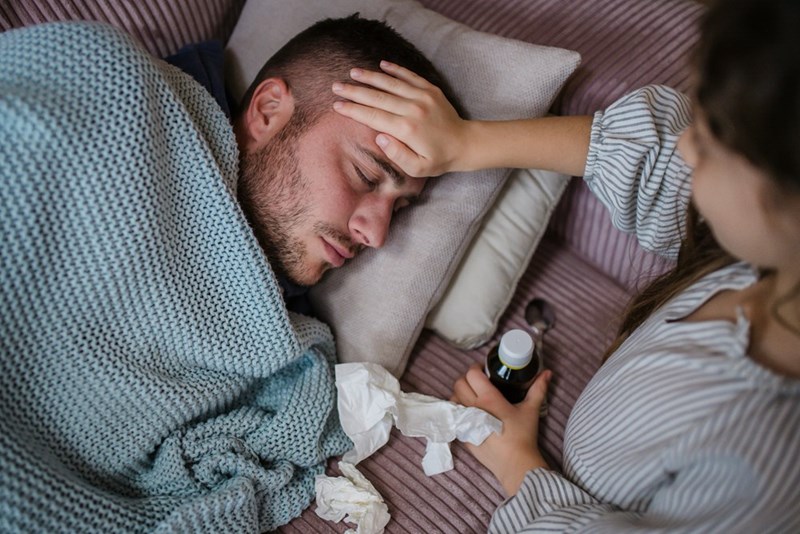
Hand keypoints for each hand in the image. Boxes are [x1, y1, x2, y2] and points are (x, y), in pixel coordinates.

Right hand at [332, 60, 469, 176]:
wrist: (465, 144)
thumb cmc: (438, 159)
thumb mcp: (417, 168)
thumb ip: (397, 155)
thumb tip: (379, 137)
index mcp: (406, 129)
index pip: (373, 116)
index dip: (354, 110)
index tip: (337, 105)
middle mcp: (413, 109)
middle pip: (377, 97)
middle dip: (355, 91)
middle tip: (336, 86)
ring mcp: (422, 96)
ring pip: (390, 83)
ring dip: (370, 77)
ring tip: (352, 72)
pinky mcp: (430, 89)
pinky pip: (409, 76)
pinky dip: (394, 69)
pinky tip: (381, 64)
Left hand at [452, 363, 551, 495]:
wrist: (515, 464)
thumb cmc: (523, 436)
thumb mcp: (531, 410)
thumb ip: (538, 389)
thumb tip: (547, 373)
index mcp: (488, 399)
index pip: (472, 374)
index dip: (476, 368)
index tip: (484, 370)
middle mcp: (473, 408)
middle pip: (459, 384)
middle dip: (467, 379)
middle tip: (478, 381)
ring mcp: (465, 422)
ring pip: (453, 399)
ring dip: (460, 394)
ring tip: (472, 395)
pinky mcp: (463, 434)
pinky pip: (454, 416)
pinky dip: (458, 410)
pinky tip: (470, 412)